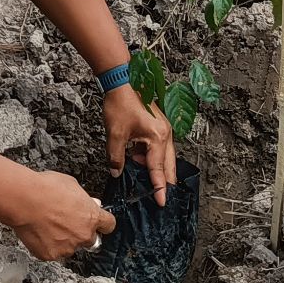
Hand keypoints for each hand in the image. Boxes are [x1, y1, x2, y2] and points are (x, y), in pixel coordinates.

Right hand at [12, 170, 114, 260]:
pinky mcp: (51, 255)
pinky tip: (40, 231)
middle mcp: (83, 235)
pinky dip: (47, 245)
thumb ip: (84, 198)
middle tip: (68, 224)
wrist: (24, 200)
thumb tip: (91, 202)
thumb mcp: (72, 184)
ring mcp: (67, 247)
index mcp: (92, 217)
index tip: (99, 223)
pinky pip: (52, 252)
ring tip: (49, 225)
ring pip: (70, 247)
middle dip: (82, 233)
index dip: (103, 224)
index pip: (108, 225)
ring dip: (64, 240)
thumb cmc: (46, 189)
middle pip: (91, 240)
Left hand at [104, 84, 176, 205]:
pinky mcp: (158, 125)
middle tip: (161, 198)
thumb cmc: (121, 102)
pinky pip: (157, 147)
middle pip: (168, 165)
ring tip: (141, 176)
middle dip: (165, 182)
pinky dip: (149, 156)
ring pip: (163, 156)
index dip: (159, 188)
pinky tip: (136, 158)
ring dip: (153, 167)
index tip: (161, 202)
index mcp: (157, 137)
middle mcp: (165, 134)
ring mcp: (163, 129)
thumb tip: (116, 172)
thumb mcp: (115, 134)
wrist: (122, 80)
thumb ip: (116, 157)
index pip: (158, 169)